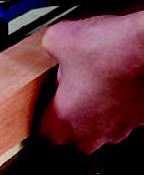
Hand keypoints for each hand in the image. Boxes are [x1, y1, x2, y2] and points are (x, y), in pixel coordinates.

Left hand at [39, 11, 143, 153]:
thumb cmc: (116, 51)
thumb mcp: (61, 38)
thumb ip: (46, 46)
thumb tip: (50, 42)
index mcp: (64, 125)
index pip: (41, 130)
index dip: (43, 108)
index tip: (45, 93)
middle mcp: (91, 136)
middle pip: (70, 128)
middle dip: (70, 105)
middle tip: (72, 80)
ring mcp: (120, 130)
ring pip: (98, 120)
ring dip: (95, 101)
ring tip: (99, 73)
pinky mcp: (142, 120)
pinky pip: (122, 112)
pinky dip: (119, 96)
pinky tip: (118, 74)